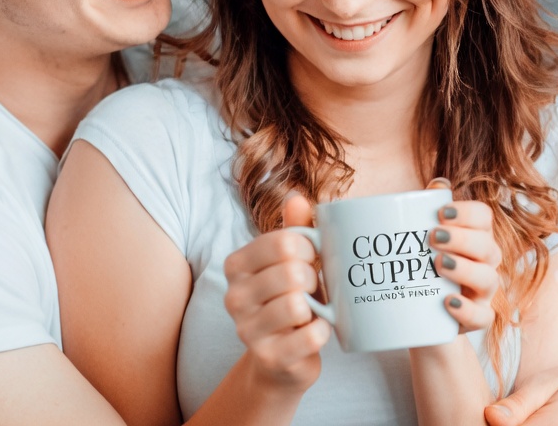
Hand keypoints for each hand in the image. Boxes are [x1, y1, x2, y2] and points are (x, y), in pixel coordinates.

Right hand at [222, 192, 330, 391]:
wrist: (281, 359)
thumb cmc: (290, 298)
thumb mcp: (291, 261)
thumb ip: (295, 228)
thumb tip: (297, 199)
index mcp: (237, 265)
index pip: (284, 242)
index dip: (309, 247)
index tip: (311, 257)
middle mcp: (234, 297)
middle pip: (292, 272)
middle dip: (314, 278)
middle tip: (312, 287)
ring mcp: (247, 330)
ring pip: (297, 305)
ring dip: (316, 306)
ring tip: (311, 309)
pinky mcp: (269, 358)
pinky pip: (310, 337)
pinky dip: (322, 331)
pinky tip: (316, 330)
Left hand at [426, 178, 499, 332]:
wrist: (418, 320)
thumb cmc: (423, 271)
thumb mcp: (422, 242)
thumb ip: (427, 212)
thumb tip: (438, 184)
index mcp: (475, 238)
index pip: (484, 218)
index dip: (467, 213)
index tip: (441, 212)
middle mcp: (485, 264)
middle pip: (488, 246)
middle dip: (462, 239)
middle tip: (432, 237)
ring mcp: (483, 294)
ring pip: (488, 279)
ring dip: (465, 269)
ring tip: (438, 264)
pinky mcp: (476, 320)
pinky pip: (483, 318)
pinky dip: (467, 310)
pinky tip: (448, 302)